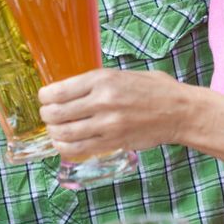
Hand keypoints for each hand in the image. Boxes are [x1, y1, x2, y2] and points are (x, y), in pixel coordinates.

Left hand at [38, 69, 183, 156]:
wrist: (179, 111)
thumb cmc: (153, 89)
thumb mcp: (122, 74)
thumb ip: (96, 83)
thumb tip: (69, 90)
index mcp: (102, 79)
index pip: (58, 91)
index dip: (44, 97)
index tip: (44, 98)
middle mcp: (102, 101)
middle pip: (56, 114)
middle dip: (46, 116)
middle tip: (48, 116)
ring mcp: (107, 124)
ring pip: (64, 134)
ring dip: (54, 134)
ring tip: (55, 131)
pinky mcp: (113, 142)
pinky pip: (80, 150)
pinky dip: (66, 148)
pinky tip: (65, 144)